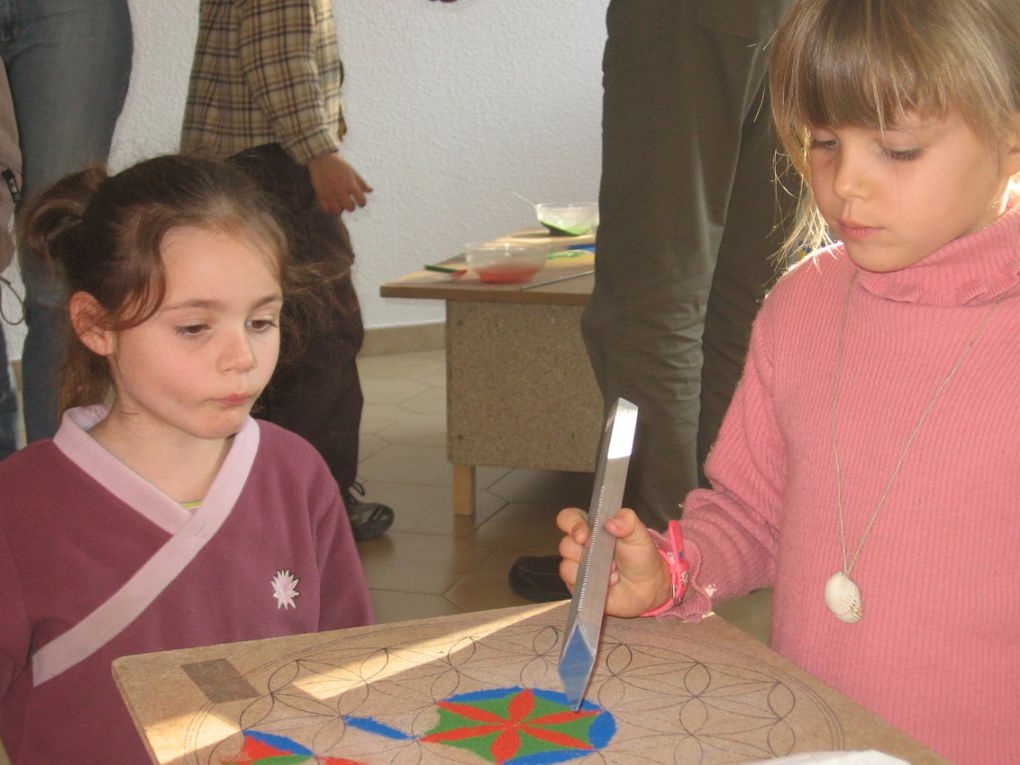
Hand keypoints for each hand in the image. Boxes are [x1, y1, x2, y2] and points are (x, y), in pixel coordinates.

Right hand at [306, 152, 372, 214]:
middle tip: (348, 202)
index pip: (362, 201)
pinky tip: (330, 203)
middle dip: (351, 207)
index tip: (359, 201)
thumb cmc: (339, 165)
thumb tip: (371, 191)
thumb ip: (361, 183)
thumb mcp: (352, 172)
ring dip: (340, 209)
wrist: (321, 158)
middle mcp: (341, 190)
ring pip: (338, 211)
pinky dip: (329, 209)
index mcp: (351, 184)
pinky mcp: (320, 194)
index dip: (362, 203)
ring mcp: (330, 193)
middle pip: (350, 208)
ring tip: (338, 204)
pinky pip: (326, 209)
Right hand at [556, 507, 672, 617]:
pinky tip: (606, 582)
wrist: (647, 588)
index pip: (569, 518)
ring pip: (566, 565)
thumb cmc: (641, 558)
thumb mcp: (639, 534)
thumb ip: (628, 521)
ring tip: (611, 571)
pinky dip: (590, 583)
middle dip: (585, 552)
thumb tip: (611, 521)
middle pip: (565, 543)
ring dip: (591, 569)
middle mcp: (582, 545)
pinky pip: (571, 583)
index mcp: (593, 527)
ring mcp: (579, 566)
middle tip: (607, 556)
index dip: (572, 525)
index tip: (584, 536)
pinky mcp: (579, 585)